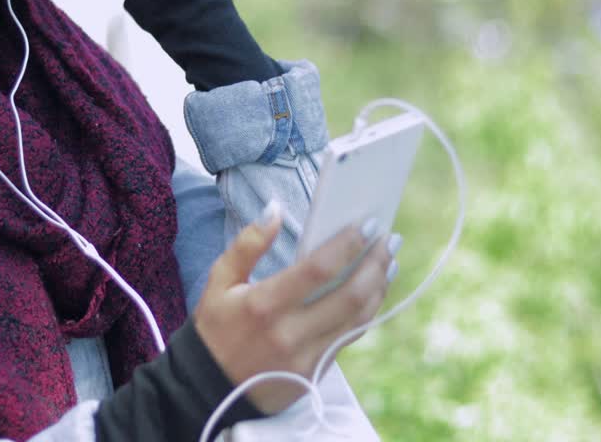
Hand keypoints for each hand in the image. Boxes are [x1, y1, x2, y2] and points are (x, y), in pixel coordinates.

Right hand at [193, 204, 397, 414]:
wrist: (211, 391)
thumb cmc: (216, 329)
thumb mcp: (219, 282)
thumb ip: (247, 244)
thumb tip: (275, 209)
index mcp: (264, 304)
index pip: (319, 268)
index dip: (349, 244)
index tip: (368, 223)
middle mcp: (289, 332)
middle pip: (350, 295)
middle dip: (376, 263)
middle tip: (389, 240)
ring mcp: (306, 357)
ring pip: (358, 318)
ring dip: (379, 286)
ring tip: (389, 261)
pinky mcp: (315, 373)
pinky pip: (349, 336)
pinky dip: (367, 310)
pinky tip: (373, 291)